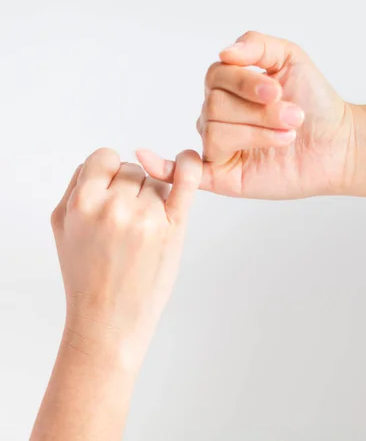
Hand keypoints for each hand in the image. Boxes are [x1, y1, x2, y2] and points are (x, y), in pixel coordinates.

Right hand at [50, 148, 201, 365]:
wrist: (109, 319)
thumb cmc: (87, 276)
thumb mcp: (64, 228)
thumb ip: (77, 190)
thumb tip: (100, 164)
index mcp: (82, 203)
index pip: (103, 158)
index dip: (109, 173)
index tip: (112, 191)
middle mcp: (115, 206)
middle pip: (133, 170)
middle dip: (131, 189)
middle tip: (126, 223)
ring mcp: (146, 217)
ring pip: (156, 181)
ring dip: (153, 197)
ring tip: (142, 230)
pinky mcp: (173, 228)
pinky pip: (185, 182)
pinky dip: (188, 167)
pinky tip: (189, 158)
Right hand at [136, 31, 355, 198]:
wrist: (337, 143)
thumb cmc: (315, 103)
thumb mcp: (289, 58)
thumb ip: (255, 45)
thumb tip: (223, 53)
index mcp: (229, 87)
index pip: (217, 77)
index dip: (246, 84)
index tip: (279, 91)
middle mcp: (218, 115)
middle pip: (215, 106)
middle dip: (260, 112)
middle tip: (293, 118)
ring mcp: (219, 147)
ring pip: (214, 134)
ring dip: (256, 134)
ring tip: (287, 137)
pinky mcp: (222, 176)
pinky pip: (184, 173)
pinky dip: (163, 167)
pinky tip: (149, 159)